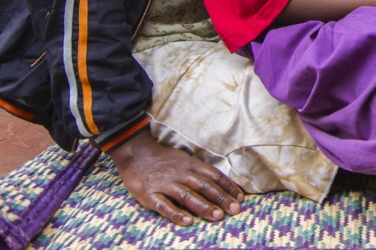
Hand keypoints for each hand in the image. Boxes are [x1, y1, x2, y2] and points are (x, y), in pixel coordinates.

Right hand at [109, 128, 243, 224]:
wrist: (135, 153)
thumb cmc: (163, 159)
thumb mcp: (184, 159)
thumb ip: (199, 171)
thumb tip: (219, 184)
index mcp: (190, 164)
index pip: (213, 175)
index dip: (228, 186)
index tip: (240, 198)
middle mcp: (180, 174)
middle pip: (204, 186)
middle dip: (220, 198)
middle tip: (234, 210)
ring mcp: (165, 184)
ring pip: (187, 196)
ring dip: (203, 206)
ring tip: (217, 216)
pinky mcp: (150, 195)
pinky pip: (164, 205)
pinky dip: (176, 213)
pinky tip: (187, 221)